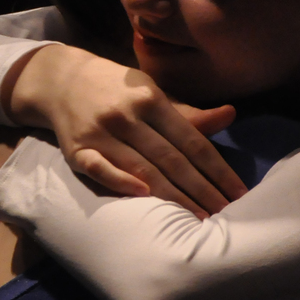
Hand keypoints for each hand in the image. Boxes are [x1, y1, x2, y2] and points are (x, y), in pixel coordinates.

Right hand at [1, 44, 243, 217]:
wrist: (61, 80)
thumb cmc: (117, 91)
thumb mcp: (152, 93)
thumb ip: (189, 114)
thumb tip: (231, 115)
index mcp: (150, 99)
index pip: (191, 141)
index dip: (217, 169)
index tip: (237, 193)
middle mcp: (126, 116)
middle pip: (171, 159)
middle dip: (202, 190)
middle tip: (226, 215)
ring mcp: (100, 133)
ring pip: (141, 169)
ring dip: (173, 197)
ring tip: (198, 218)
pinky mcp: (76, 150)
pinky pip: (100, 169)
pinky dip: (121, 182)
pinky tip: (144, 197)